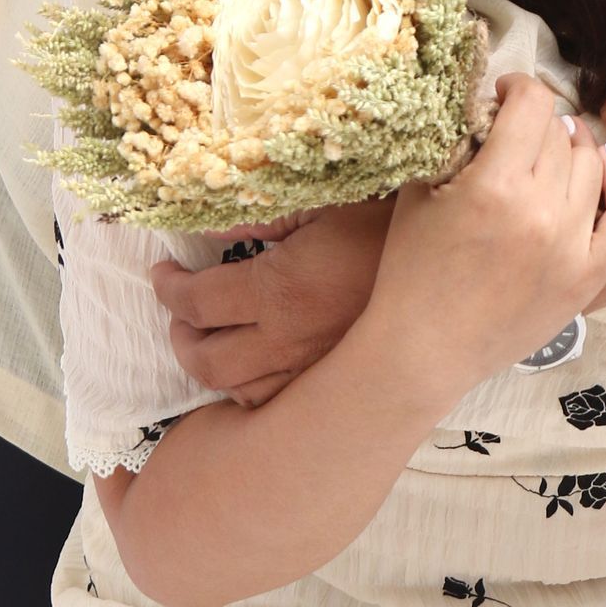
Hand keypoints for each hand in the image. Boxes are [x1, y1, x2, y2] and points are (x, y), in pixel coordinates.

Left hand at [150, 198, 393, 406]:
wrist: (445, 272)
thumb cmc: (384, 220)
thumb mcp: (319, 203)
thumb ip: (257, 217)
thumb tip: (205, 228)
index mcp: (279, 289)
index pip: (198, 301)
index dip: (169, 287)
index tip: (160, 272)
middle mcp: (287, 340)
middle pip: (206, 359)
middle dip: (178, 334)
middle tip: (175, 310)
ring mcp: (310, 370)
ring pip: (235, 390)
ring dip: (207, 366)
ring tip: (202, 339)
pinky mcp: (330, 384)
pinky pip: (273, 403)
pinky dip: (247, 389)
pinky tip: (247, 366)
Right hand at [367, 75, 605, 404]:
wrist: (426, 349)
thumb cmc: (411, 269)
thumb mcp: (420, 191)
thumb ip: (456, 140)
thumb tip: (488, 101)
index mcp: (494, 186)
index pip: (532, 104)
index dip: (519, 86)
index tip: (504, 93)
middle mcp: (540, 212)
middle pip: (559, 133)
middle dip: (536, 122)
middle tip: (518, 131)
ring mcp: (571, 247)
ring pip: (592, 165)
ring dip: (571, 150)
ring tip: (550, 154)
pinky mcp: (588, 277)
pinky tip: (599, 175)